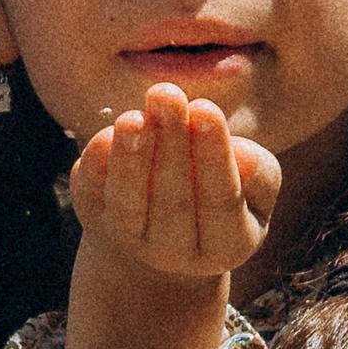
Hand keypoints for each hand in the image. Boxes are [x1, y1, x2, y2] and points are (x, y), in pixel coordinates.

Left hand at [60, 84, 281, 348]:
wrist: (160, 250)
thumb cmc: (215, 201)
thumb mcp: (250, 194)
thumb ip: (254, 173)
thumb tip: (237, 156)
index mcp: (225, 244)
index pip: (218, 203)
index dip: (211, 159)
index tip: (206, 110)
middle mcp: (177, 256)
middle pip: (171, 201)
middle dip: (169, 143)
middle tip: (169, 93)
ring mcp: (130, 248)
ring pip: (127, 203)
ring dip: (129, 157)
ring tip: (133, 113)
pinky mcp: (93, 230)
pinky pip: (93, 198)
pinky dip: (97, 164)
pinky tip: (109, 129)